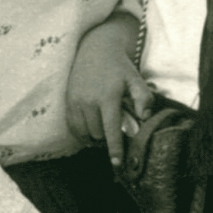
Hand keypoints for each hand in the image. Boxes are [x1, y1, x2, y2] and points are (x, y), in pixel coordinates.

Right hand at [65, 15, 151, 167]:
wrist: (96, 48)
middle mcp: (89, 100)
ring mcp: (75, 101)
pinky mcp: (68, 101)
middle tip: (115, 136)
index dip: (114, 149)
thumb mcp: (136, 79)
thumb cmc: (120, 67)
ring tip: (103, 133)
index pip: (111, 130)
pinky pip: (73, 126)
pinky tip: (91, 130)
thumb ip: (143, 98)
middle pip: (97, 134)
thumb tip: (144, 118)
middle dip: (106, 140)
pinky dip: (82, 133)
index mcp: (107, 97)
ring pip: (84, 132)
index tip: (117, 163)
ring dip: (94, 138)